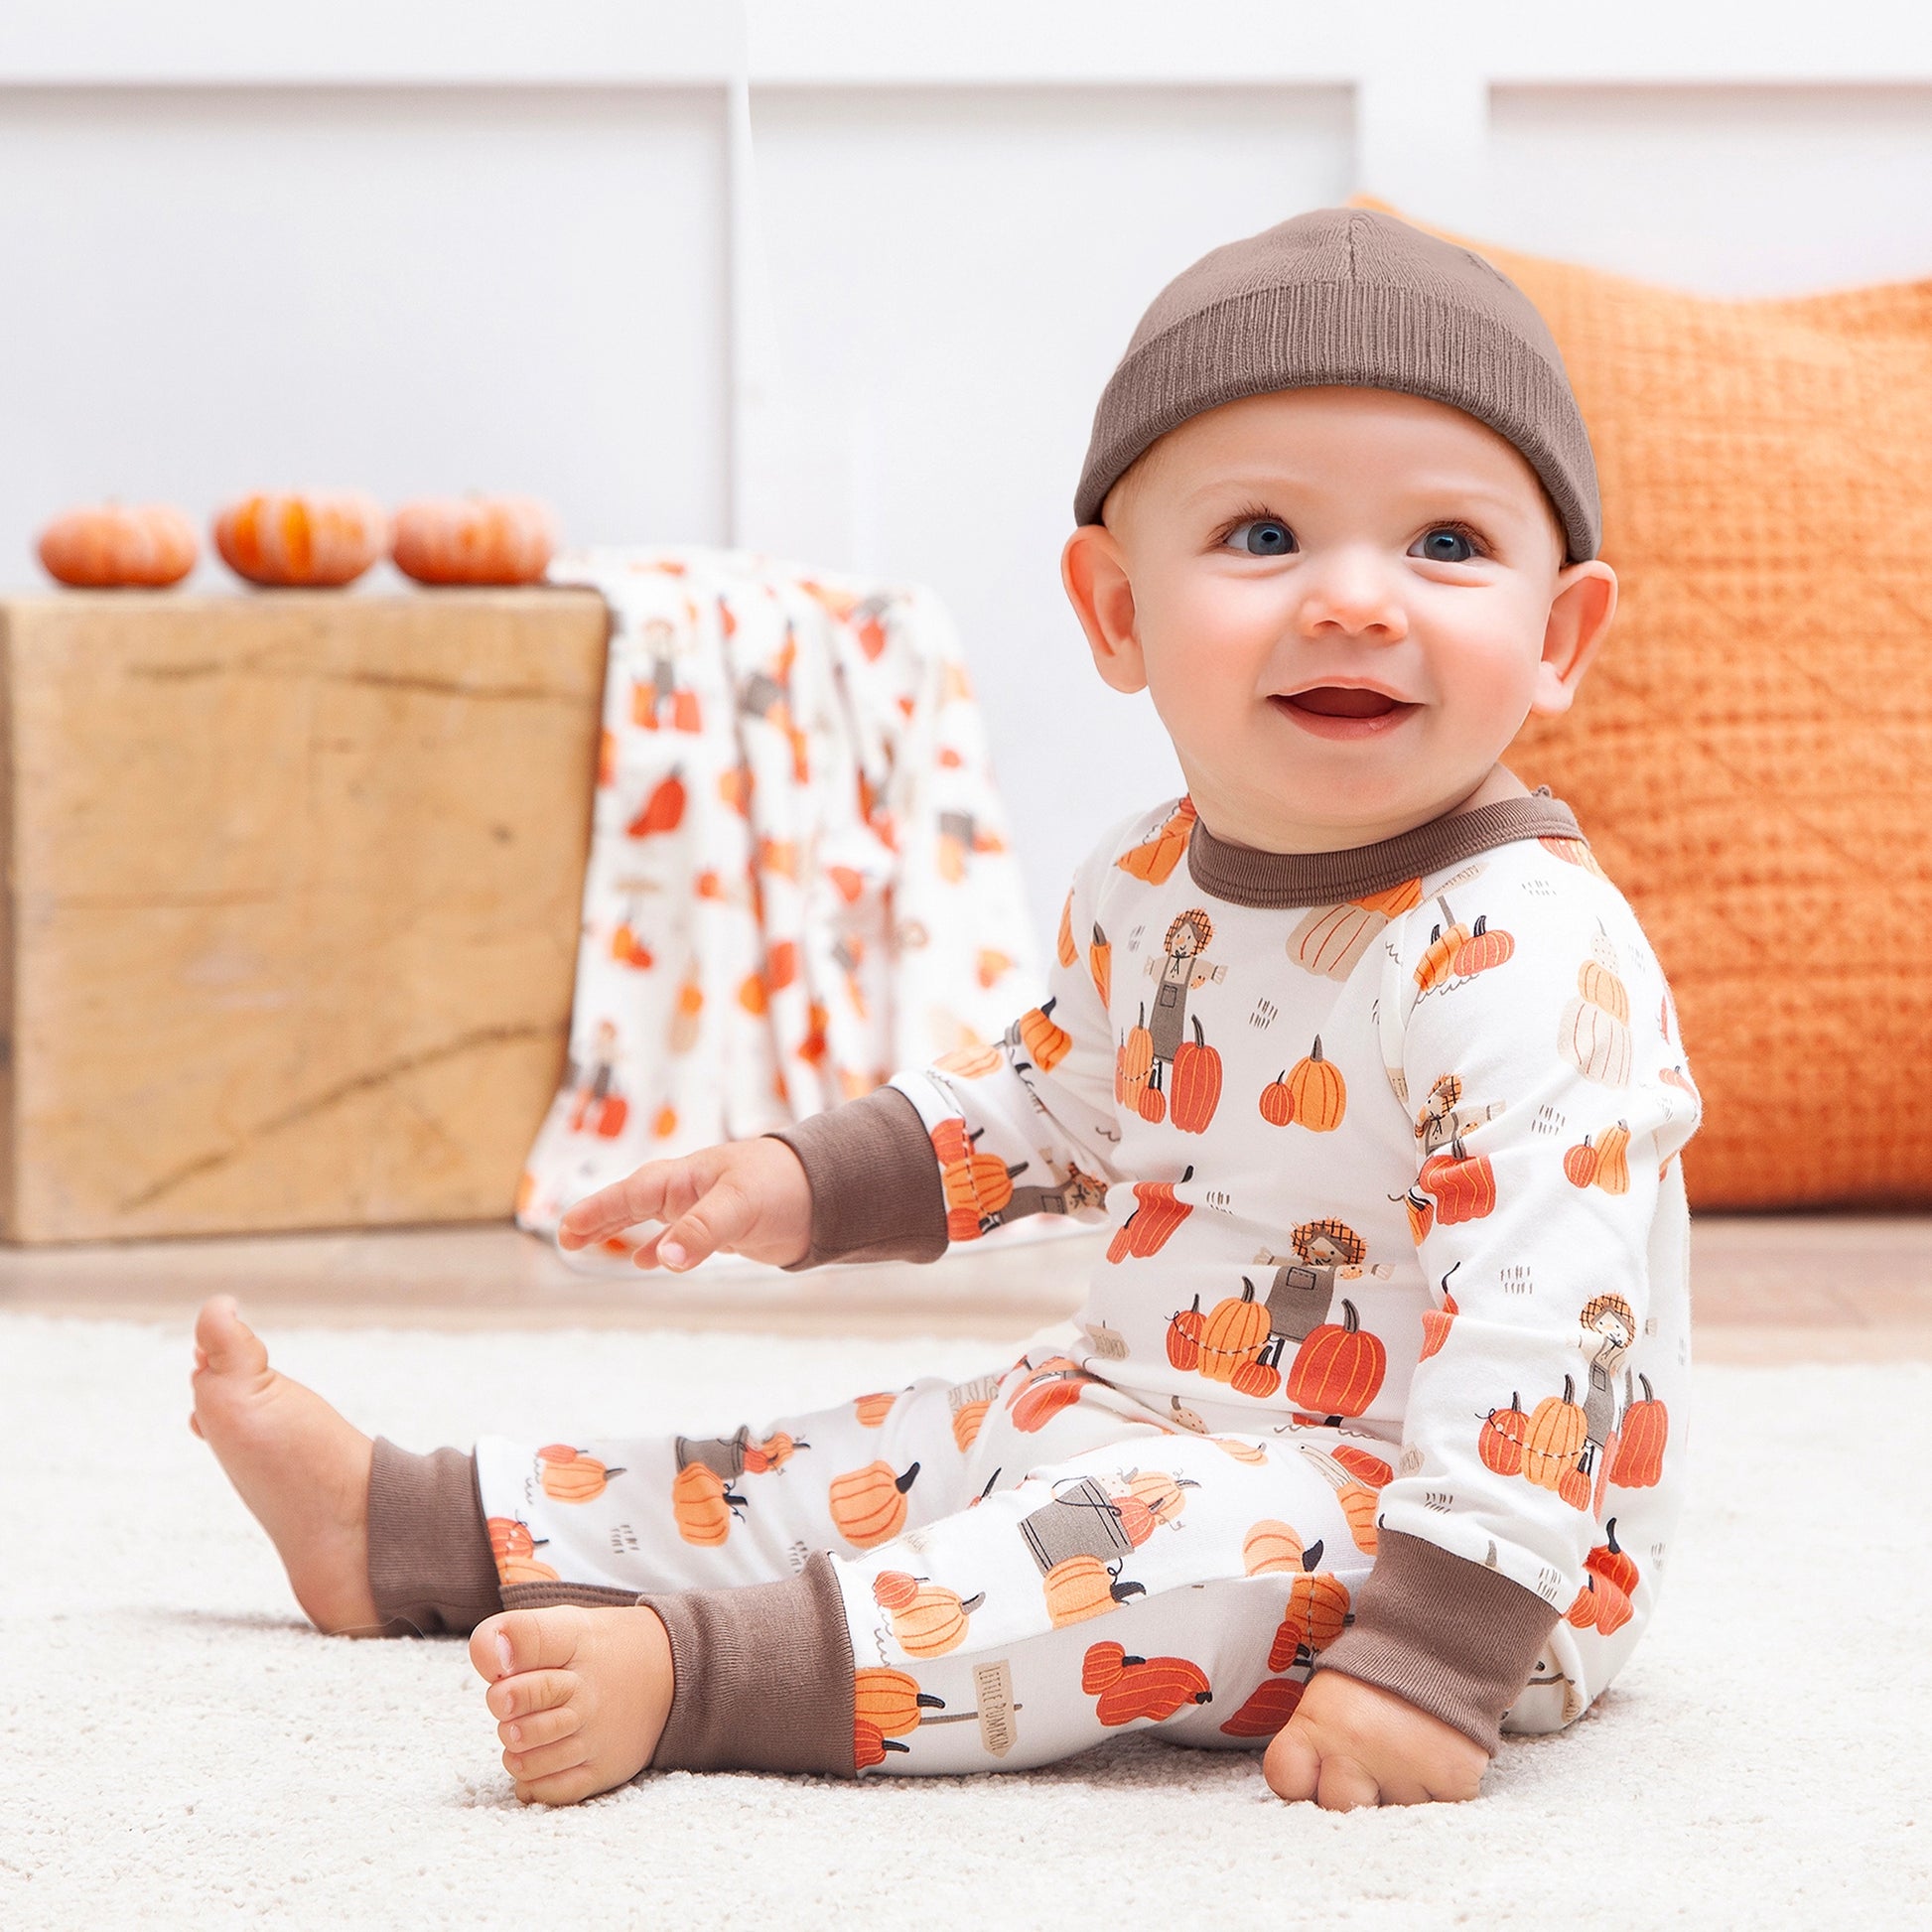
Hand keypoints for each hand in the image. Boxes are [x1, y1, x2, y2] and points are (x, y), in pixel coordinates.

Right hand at [555, 1136, 813, 1271]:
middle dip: (600, 1218)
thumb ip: (702, 1231)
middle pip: (633, 1202)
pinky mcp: (724, 1226)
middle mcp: (690, 1189)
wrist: (830, 1190)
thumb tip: (663, 1259)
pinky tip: (646, 1262)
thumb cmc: (784, 1186)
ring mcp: (705, 1206)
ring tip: (589, 1247)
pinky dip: (658, 1248)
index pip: (631, 1194)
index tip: (567, 1231)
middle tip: (565, 1238)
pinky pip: (678, 1236)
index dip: (598, 1212)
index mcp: (686, 1177)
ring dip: (621, 1231)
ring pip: (652, 1218)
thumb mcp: (740, 1206)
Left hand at [1262, 1669, 1487, 1809]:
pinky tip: (1430, 1770)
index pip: (1285, 1779)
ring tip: (1402, 1761)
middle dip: (1350, 1795)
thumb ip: (1314, 1746)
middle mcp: (1355, 1744)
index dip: (1300, 1785)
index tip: (1316, 1777)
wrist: (1437, 1648)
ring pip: (1388, 1820)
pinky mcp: (1450, 1783)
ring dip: (1395, 1800)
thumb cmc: (1373, 1681)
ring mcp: (1403, 1766)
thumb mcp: (1327, 1701)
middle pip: (1336, 1807)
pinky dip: (1433, 1803)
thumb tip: (1309, 1800)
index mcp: (1317, 1721)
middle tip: (1368, 1766)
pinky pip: (1433, 1817)